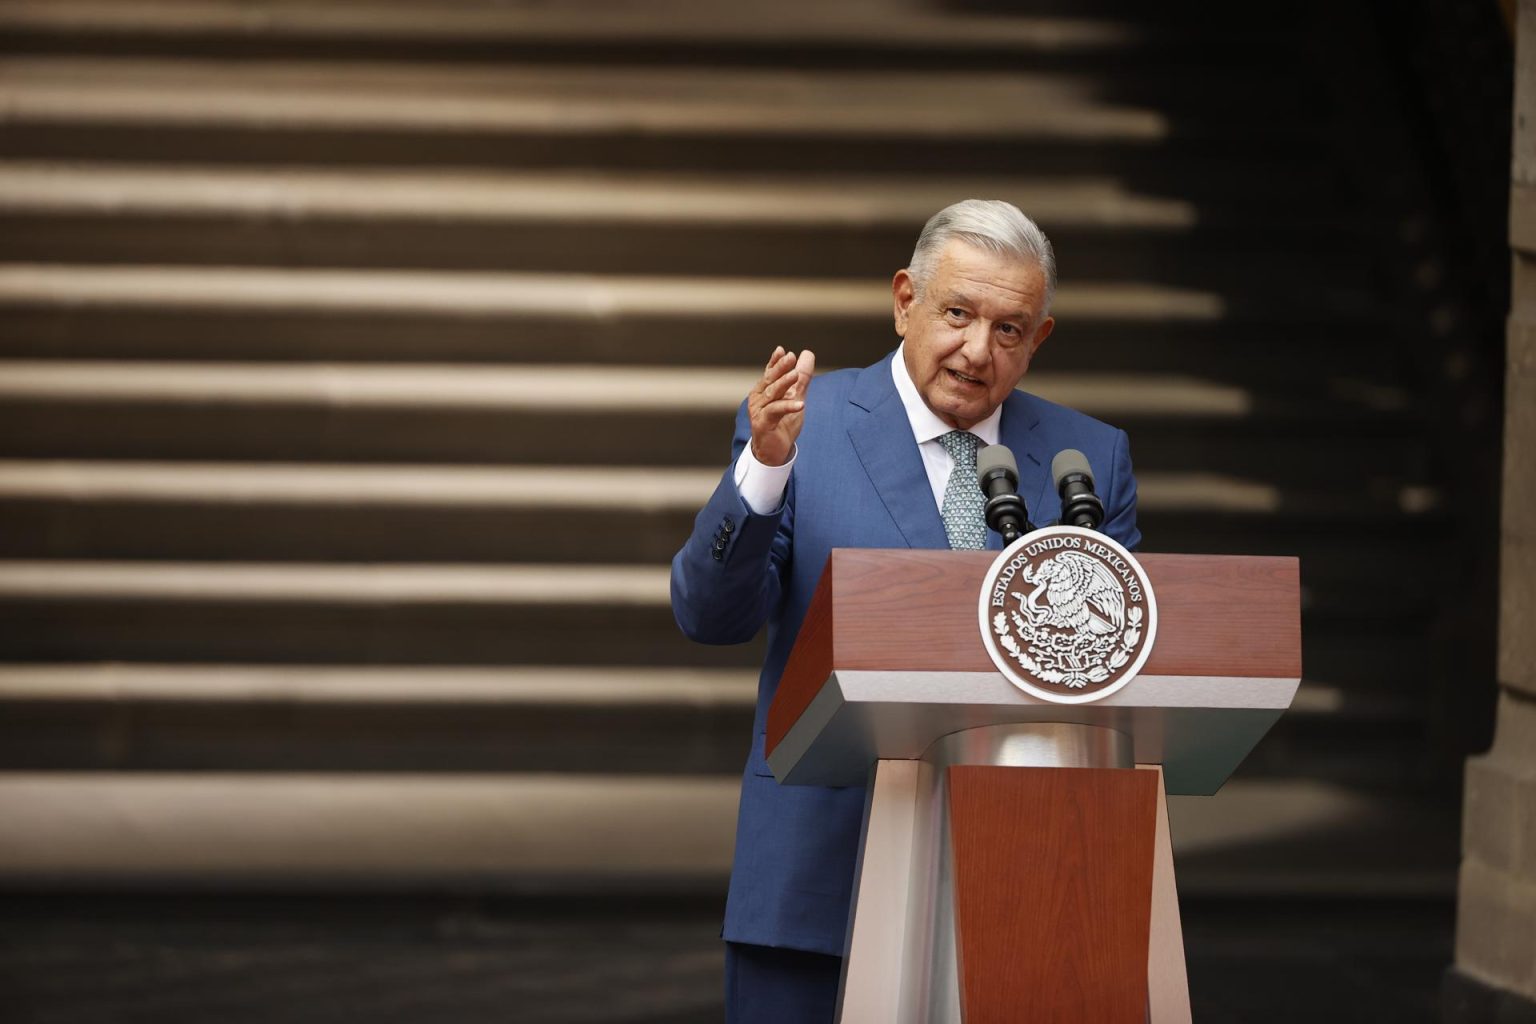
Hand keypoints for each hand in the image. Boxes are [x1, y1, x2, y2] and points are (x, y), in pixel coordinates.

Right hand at [748, 346, 814, 466]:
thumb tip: (807, 353)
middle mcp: (758, 398)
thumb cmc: (782, 424)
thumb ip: (802, 378)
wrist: (774, 452)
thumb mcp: (796, 397)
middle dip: (780, 368)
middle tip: (791, 356)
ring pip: (771, 393)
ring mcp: (758, 411)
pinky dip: (787, 407)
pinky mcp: (762, 424)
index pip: (770, 372)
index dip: (775, 362)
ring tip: (795, 375)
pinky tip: (801, 404)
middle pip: (770, 380)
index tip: (782, 351)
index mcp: (764, 391)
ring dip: (783, 383)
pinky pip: (775, 411)